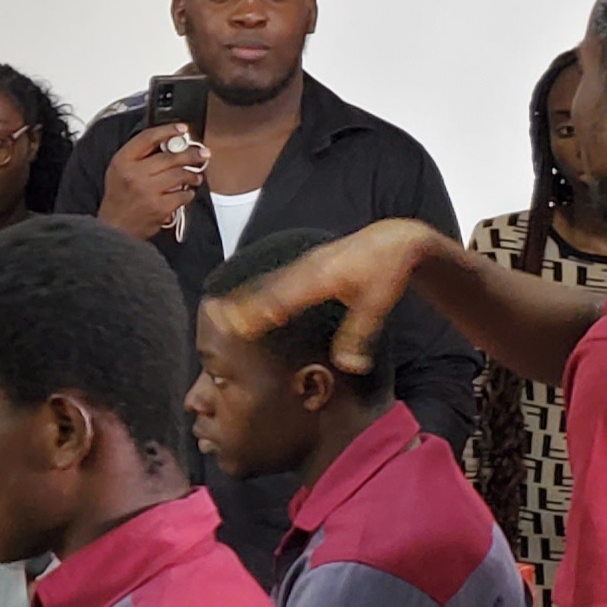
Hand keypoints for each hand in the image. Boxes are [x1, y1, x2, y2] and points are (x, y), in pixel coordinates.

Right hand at [96, 122, 206, 241]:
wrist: (115, 228)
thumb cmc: (119, 198)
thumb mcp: (118, 170)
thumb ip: (138, 155)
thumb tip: (168, 143)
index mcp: (123, 161)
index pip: (148, 138)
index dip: (168, 130)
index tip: (182, 129)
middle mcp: (135, 174)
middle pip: (170, 157)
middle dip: (191, 154)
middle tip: (202, 153)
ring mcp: (148, 191)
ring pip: (180, 175)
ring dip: (192, 174)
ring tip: (195, 175)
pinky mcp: (160, 207)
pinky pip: (182, 195)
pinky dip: (188, 193)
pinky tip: (186, 193)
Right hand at [208, 217, 446, 382]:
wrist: (394, 239)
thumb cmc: (388, 270)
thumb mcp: (378, 304)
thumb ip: (360, 335)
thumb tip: (348, 367)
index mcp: (320, 277)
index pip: (280, 298)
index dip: (255, 312)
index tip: (233, 326)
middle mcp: (306, 269)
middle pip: (264, 289)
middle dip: (237, 305)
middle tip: (211, 320)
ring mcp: (303, 265)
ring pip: (266, 283)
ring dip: (242, 298)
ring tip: (217, 314)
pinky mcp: (305, 266)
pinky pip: (274, 279)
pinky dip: (255, 291)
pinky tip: (245, 302)